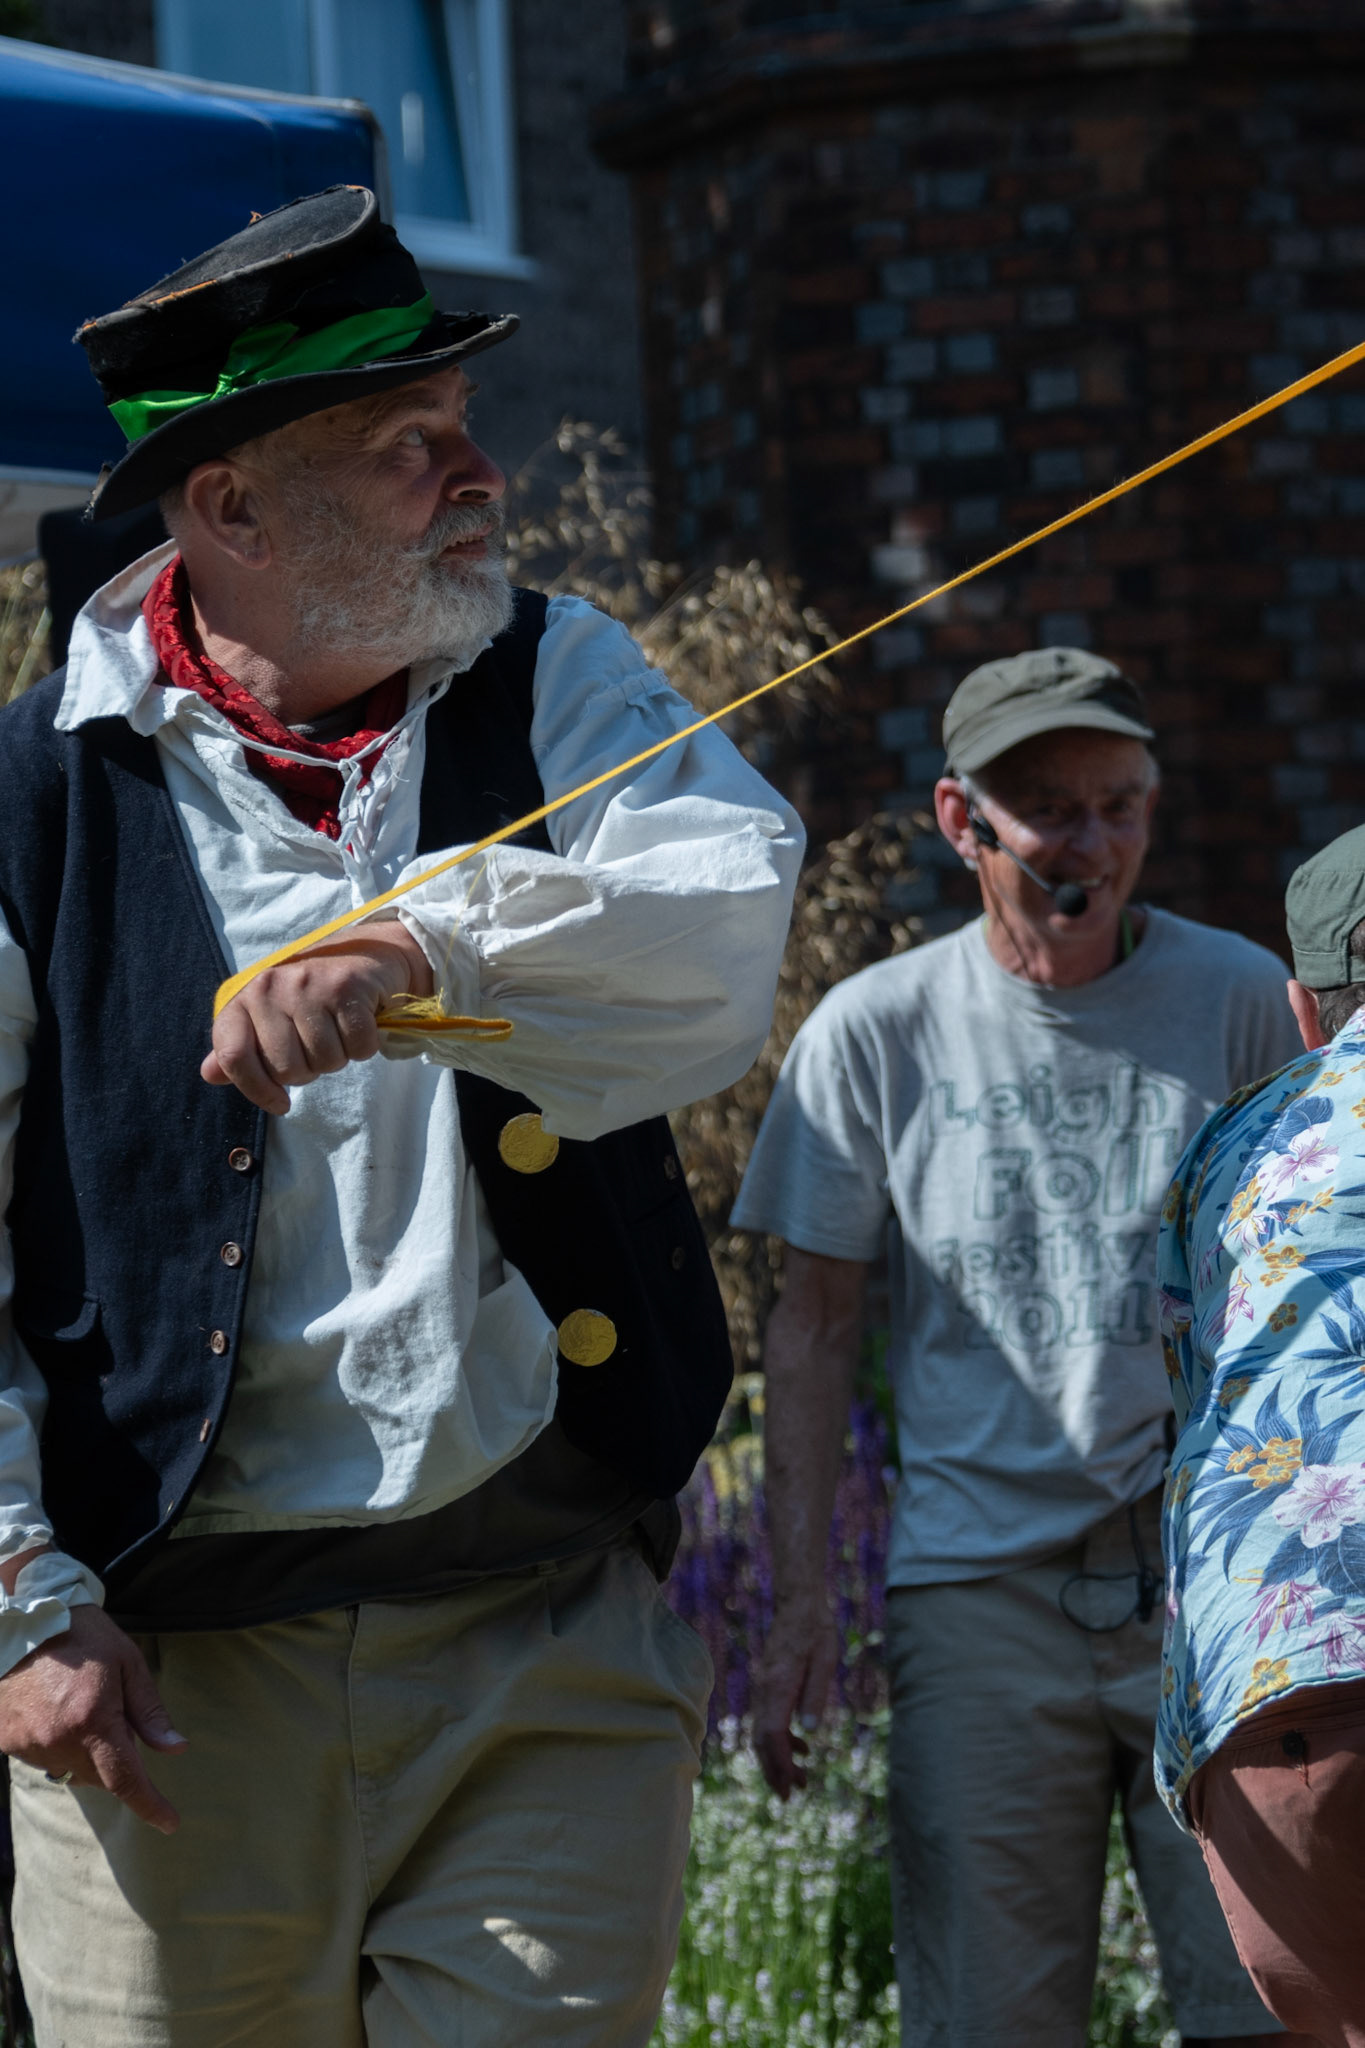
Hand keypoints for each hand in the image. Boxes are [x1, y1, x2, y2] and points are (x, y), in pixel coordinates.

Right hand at [0, 1604, 186, 1833]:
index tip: (170, 1822)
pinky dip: (56, 1745)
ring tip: (81, 1707)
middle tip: (116, 1720)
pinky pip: (41, 1758)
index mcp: (93, 1721)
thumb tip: (175, 1749)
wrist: (22, 1617)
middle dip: (116, 1762)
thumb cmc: (82, 1634)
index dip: (150, 1805)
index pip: (126, 1780)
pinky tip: (55, 1711)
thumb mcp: (128, 1662)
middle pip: (99, 1777)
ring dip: (85, 1753)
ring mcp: (27, 1744)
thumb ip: (149, 1711)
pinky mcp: (5, 1740)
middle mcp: (58, 1741)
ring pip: (70, 1770)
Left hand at [202, 924, 434, 1113]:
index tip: (280, 1104)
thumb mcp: (267, 1017)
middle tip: (316, 1047)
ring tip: (337, 1033)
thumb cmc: (310, 996)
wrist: (361, 955)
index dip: (256, 1089)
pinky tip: (357, 1025)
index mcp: (245, 998)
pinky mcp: (346, 987)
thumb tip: (209, 1074)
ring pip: (325, 1061)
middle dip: (308, 1071)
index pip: (233, 1056)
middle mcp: (270, 988)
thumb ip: (239, 1048)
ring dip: (337, 1058)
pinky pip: (358, 1048)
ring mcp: (308, 985)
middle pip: (286, 1069)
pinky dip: (363, 1047)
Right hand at [752, 1600, 839, 1799]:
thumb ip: (816, 1694)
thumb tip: (809, 1732)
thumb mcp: (824, 1659)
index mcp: (778, 1684)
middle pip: (761, 1740)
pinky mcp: (768, 1686)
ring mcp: (763, 1688)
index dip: (780, 1763)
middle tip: (790, 1798)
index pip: (771, 1734)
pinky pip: (767, 1720)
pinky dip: (780, 1741)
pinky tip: (802, 1748)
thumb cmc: (815, 1628)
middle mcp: (764, 1689)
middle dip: (774, 1771)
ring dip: (776, 1760)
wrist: (798, 1602)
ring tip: (797, 1782)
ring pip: (761, 1733)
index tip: (791, 1786)